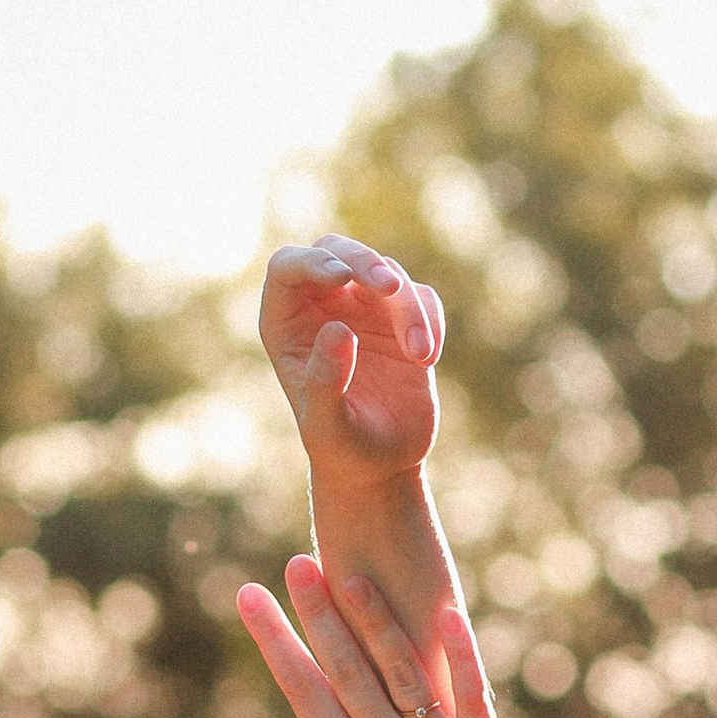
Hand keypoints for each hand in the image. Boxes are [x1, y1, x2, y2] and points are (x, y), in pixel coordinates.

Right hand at [236, 558, 521, 717]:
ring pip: (404, 670)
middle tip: (298, 561)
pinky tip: (447, 611)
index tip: (249, 595)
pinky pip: (472, 693)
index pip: (302, 687)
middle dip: (317, 611)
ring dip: (378, 620)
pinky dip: (461, 652)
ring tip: (355, 576)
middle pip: (347, 667)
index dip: (273, 638)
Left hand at [259, 236, 446, 485]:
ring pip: (387, 273)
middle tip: (390, 287)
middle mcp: (323, 306)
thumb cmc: (341, 450)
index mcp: (287, 323)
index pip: (288, 267)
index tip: (340, 278)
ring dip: (408, 307)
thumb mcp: (327, 425)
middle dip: (365, 262)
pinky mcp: (403, 319)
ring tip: (421, 358)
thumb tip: (339, 328)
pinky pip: (421, 297)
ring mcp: (364, 308)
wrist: (381, 466)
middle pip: (339, 251)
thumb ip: (325, 380)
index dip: (311, 263)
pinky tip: (427, 361)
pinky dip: (430, 321)